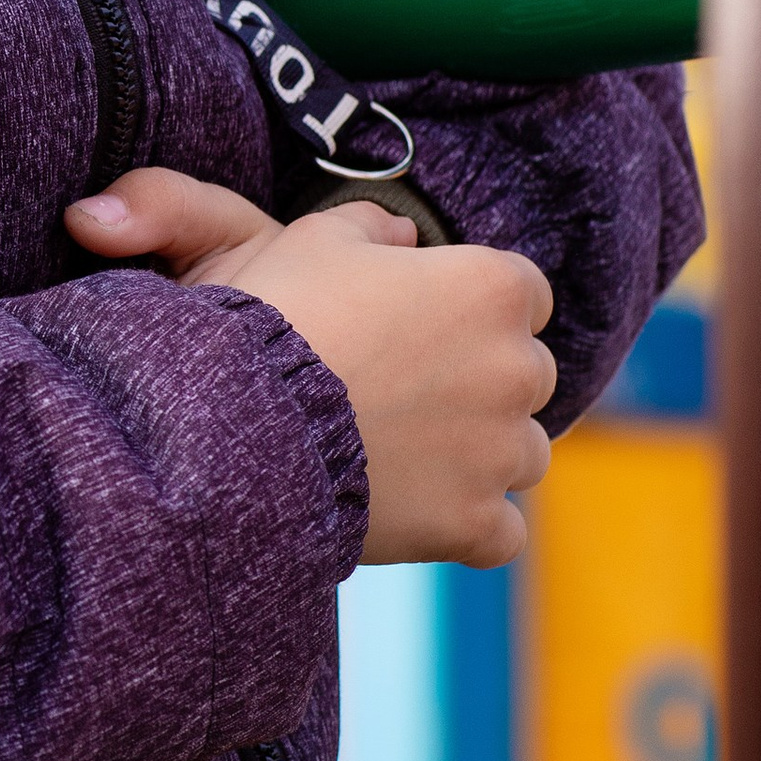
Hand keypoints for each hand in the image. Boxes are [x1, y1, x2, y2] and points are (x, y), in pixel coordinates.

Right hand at [65, 166, 554, 568]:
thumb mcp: (313, 241)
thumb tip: (400, 234)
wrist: (235, 423)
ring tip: (402, 457)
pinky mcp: (475, 522)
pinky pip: (501, 533)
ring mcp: (501, 452)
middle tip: (401, 392)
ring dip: (479, 456)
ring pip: (520, 454)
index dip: (472, 311)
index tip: (428, 327)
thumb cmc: (276, 319)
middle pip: (524, 375)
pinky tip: (420, 514)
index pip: (523, 296)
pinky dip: (469, 526)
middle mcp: (517, 368)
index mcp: (491, 287)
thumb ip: (370, 227)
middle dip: (479, 383)